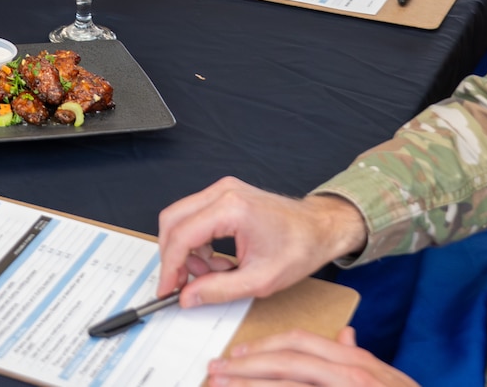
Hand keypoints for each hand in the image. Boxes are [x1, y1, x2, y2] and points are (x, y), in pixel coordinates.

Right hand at [155, 178, 367, 308]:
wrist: (320, 228)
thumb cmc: (299, 248)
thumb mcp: (259, 280)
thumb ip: (218, 290)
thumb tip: (187, 296)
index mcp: (231, 209)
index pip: (182, 236)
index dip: (169, 267)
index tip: (166, 290)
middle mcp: (223, 191)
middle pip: (173, 221)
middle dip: (173, 256)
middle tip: (184, 284)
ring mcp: (223, 189)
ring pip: (181, 218)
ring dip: (187, 250)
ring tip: (212, 274)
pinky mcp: (225, 194)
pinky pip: (195, 216)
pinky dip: (197, 242)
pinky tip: (218, 261)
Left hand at [210, 328, 416, 385]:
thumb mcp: (387, 379)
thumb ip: (360, 358)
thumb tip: (345, 336)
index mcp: (357, 363)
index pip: (302, 342)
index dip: (266, 345)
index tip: (238, 352)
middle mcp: (351, 375)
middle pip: (289, 362)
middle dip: (247, 365)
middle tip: (216, 370)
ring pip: (289, 386)